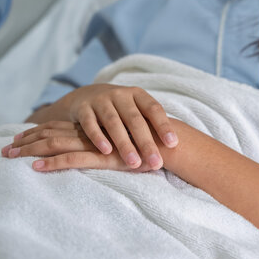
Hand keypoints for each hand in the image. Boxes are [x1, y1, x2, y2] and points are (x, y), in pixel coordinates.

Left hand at [1, 121, 158, 171]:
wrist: (166, 146)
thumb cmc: (149, 145)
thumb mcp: (126, 140)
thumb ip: (111, 141)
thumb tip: (101, 147)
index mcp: (94, 127)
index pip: (59, 126)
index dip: (38, 131)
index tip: (21, 137)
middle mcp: (90, 131)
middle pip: (51, 132)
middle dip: (27, 141)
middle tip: (6, 149)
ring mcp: (94, 143)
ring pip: (54, 143)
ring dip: (30, 151)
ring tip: (10, 157)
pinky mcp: (100, 157)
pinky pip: (70, 159)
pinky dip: (51, 164)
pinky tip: (35, 168)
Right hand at [31, 84, 177, 169]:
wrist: (87, 96)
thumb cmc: (121, 110)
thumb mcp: (136, 111)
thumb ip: (151, 125)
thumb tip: (175, 148)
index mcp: (138, 95)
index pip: (154, 109)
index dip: (164, 126)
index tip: (173, 144)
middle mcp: (120, 95)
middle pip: (135, 119)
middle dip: (146, 142)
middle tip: (157, 163)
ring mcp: (100, 100)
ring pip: (113, 122)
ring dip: (124, 144)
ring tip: (134, 163)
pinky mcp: (83, 108)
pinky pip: (90, 124)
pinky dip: (98, 137)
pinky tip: (107, 152)